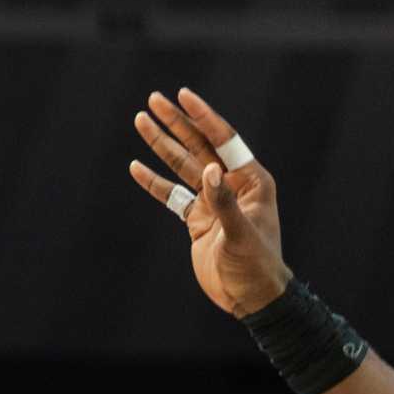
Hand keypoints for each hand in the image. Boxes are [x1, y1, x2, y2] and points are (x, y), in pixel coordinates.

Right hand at [129, 88, 291, 316]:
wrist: (250, 297)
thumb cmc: (256, 266)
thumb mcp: (241, 235)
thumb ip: (223, 202)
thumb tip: (208, 170)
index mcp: (251, 182)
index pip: (223, 140)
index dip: (202, 117)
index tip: (183, 95)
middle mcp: (231, 185)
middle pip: (198, 146)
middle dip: (176, 123)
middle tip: (153, 100)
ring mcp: (212, 202)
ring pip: (182, 166)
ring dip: (161, 145)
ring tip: (140, 121)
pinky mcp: (198, 220)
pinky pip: (172, 195)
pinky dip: (154, 182)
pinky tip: (137, 167)